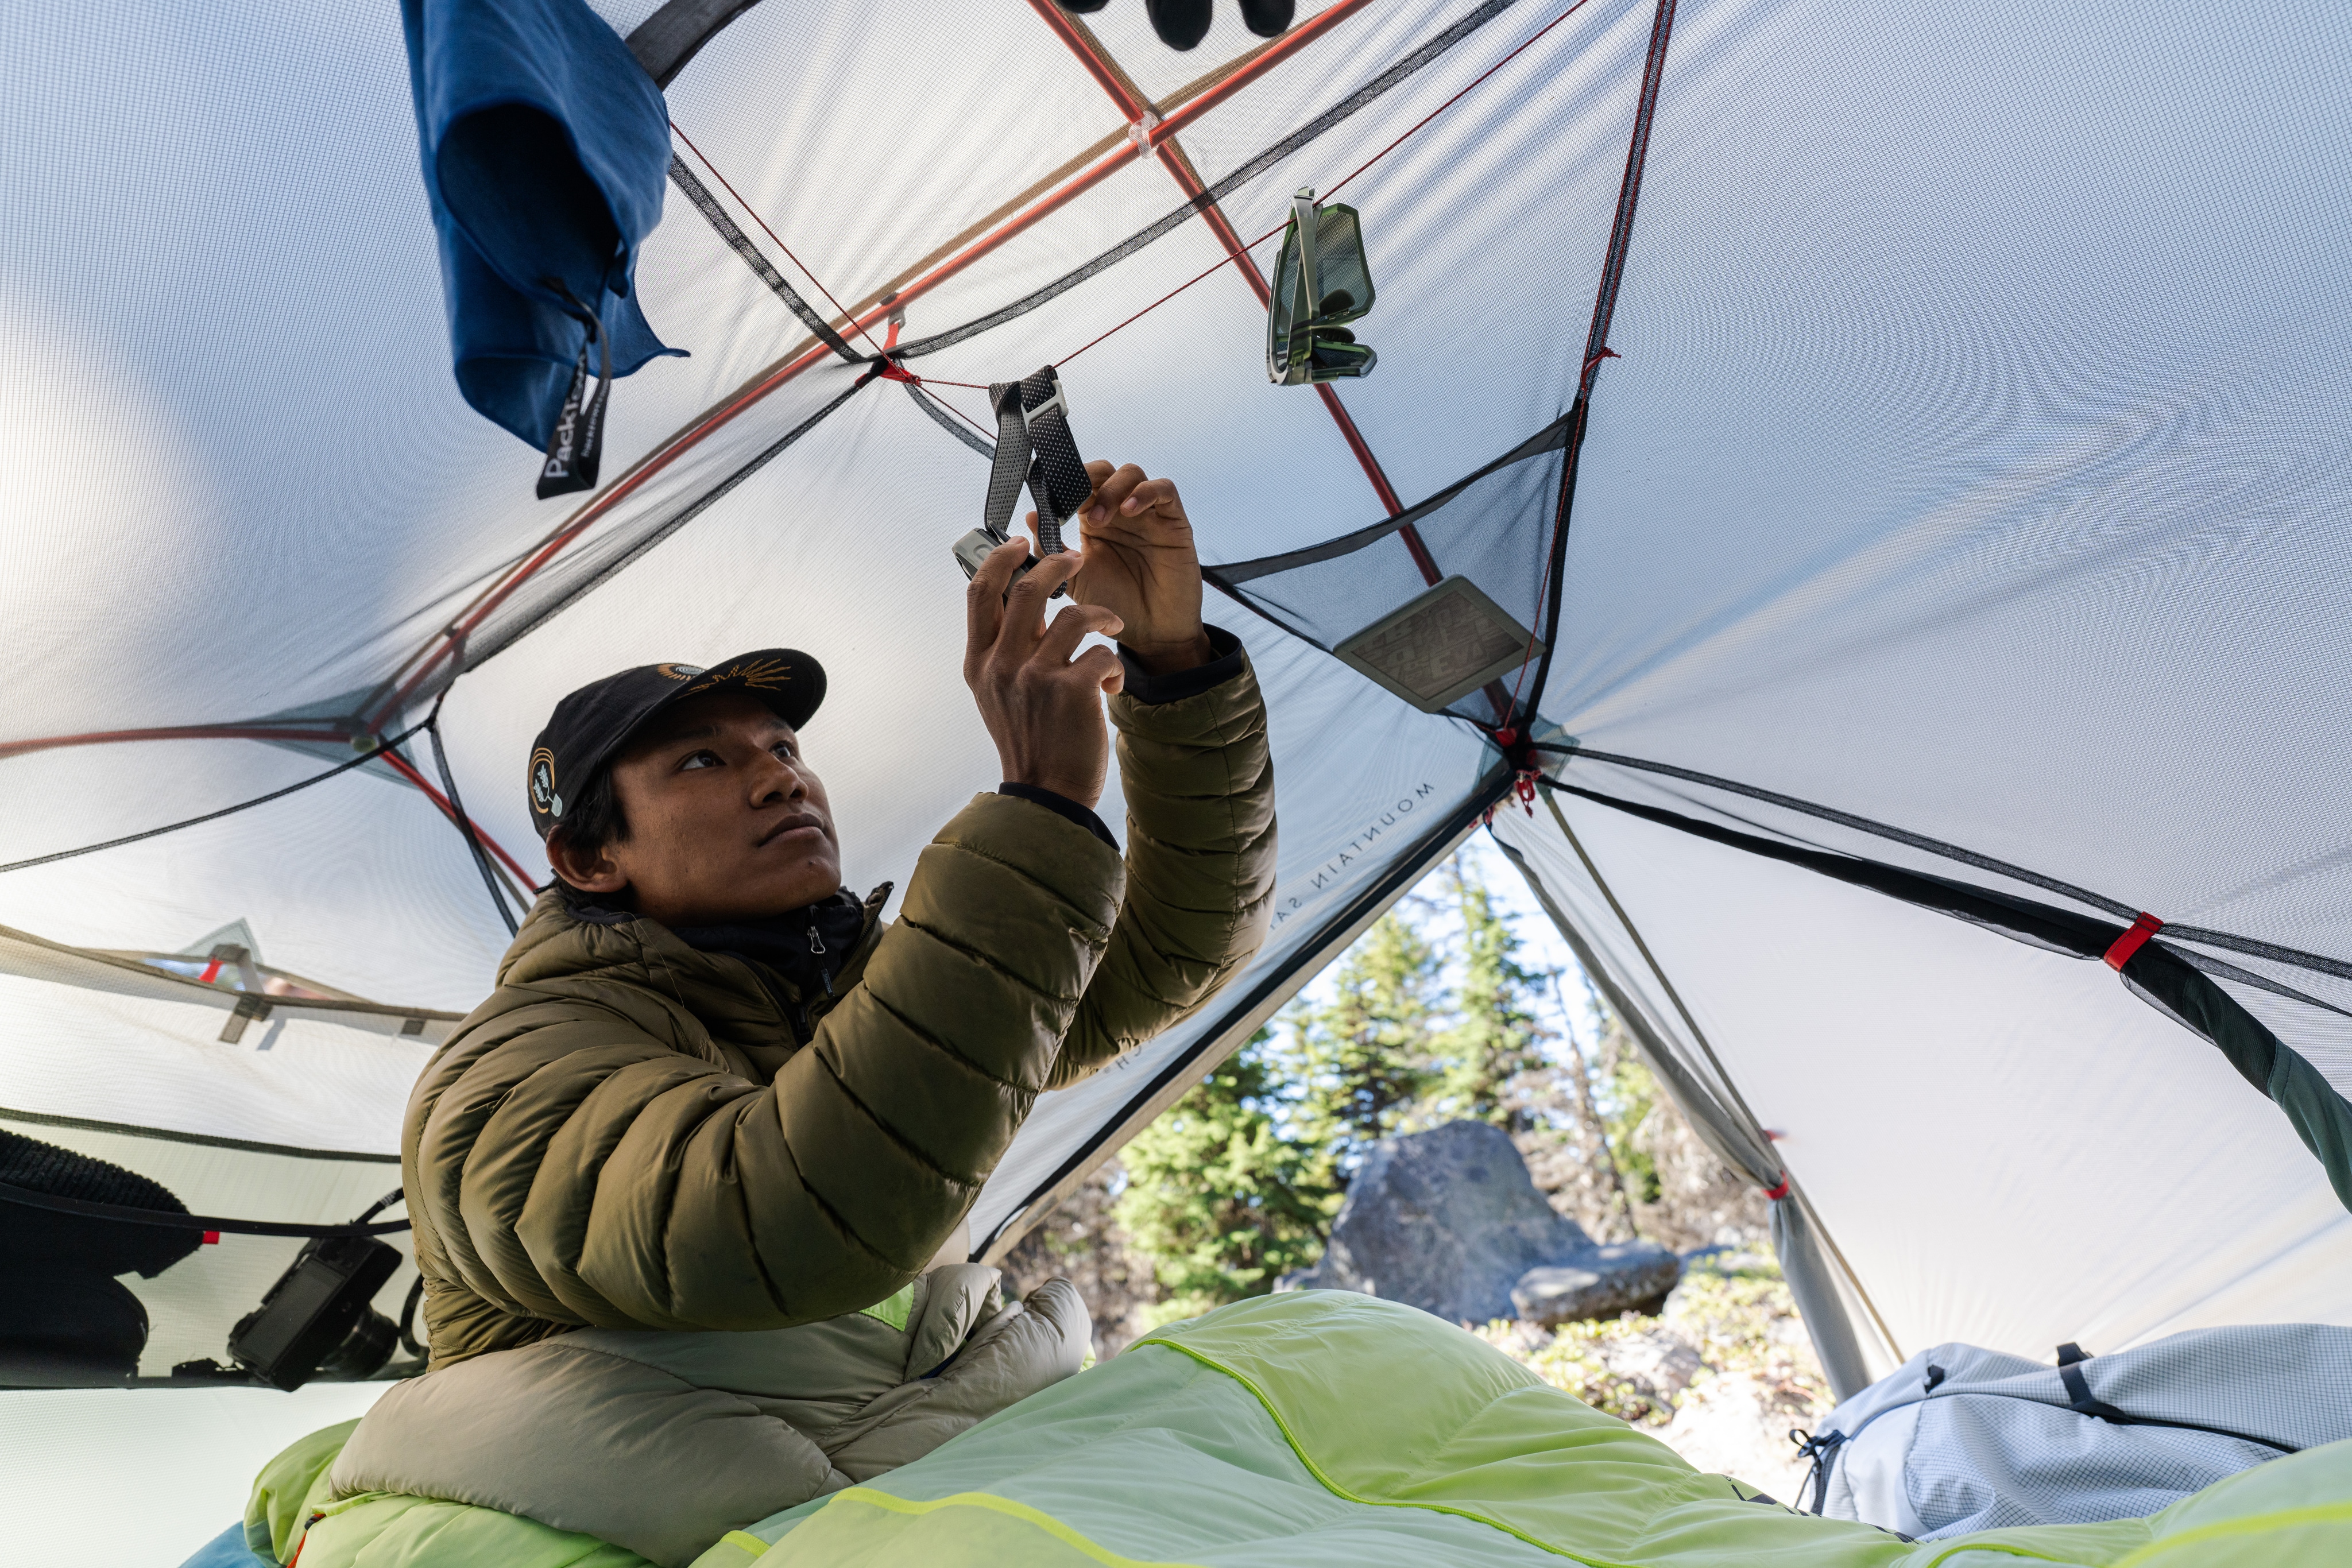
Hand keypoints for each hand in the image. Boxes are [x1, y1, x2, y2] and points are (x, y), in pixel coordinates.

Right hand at [964, 539, 1125, 810]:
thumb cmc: (1029, 741)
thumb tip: (1022, 601)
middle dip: (1059, 563)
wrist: (1045, 794)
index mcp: (979, 663)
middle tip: (1078, 558)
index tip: (1022, 543)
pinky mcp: (1073, 690)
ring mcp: (1035, 676)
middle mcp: (1002, 665)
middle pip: (1029, 588)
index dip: (1002, 559)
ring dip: (1101, 617)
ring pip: (1075, 616)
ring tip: (1111, 629)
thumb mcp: (999, 694)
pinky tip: (1111, 687)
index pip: (981, 592)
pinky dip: (1114, 668)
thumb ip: (1006, 650)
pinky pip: (1103, 654)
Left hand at [1031, 461, 1213, 675]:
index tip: (1049, 498)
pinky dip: (1145, 492)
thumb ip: (1051, 550)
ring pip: (1131, 474)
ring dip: (1111, 489)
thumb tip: (1030, 516)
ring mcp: (1147, 514)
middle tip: (1075, 505)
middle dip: (1087, 479)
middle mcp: (1120, 512)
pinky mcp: (1173, 521)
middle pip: (1104, 471)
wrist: (1151, 633)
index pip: (1079, 484)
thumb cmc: (1116, 604)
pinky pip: (1165, 489)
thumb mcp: (1074, 578)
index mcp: (1094, 520)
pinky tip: (1129, 510)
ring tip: (1099, 518)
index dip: (1064, 484)